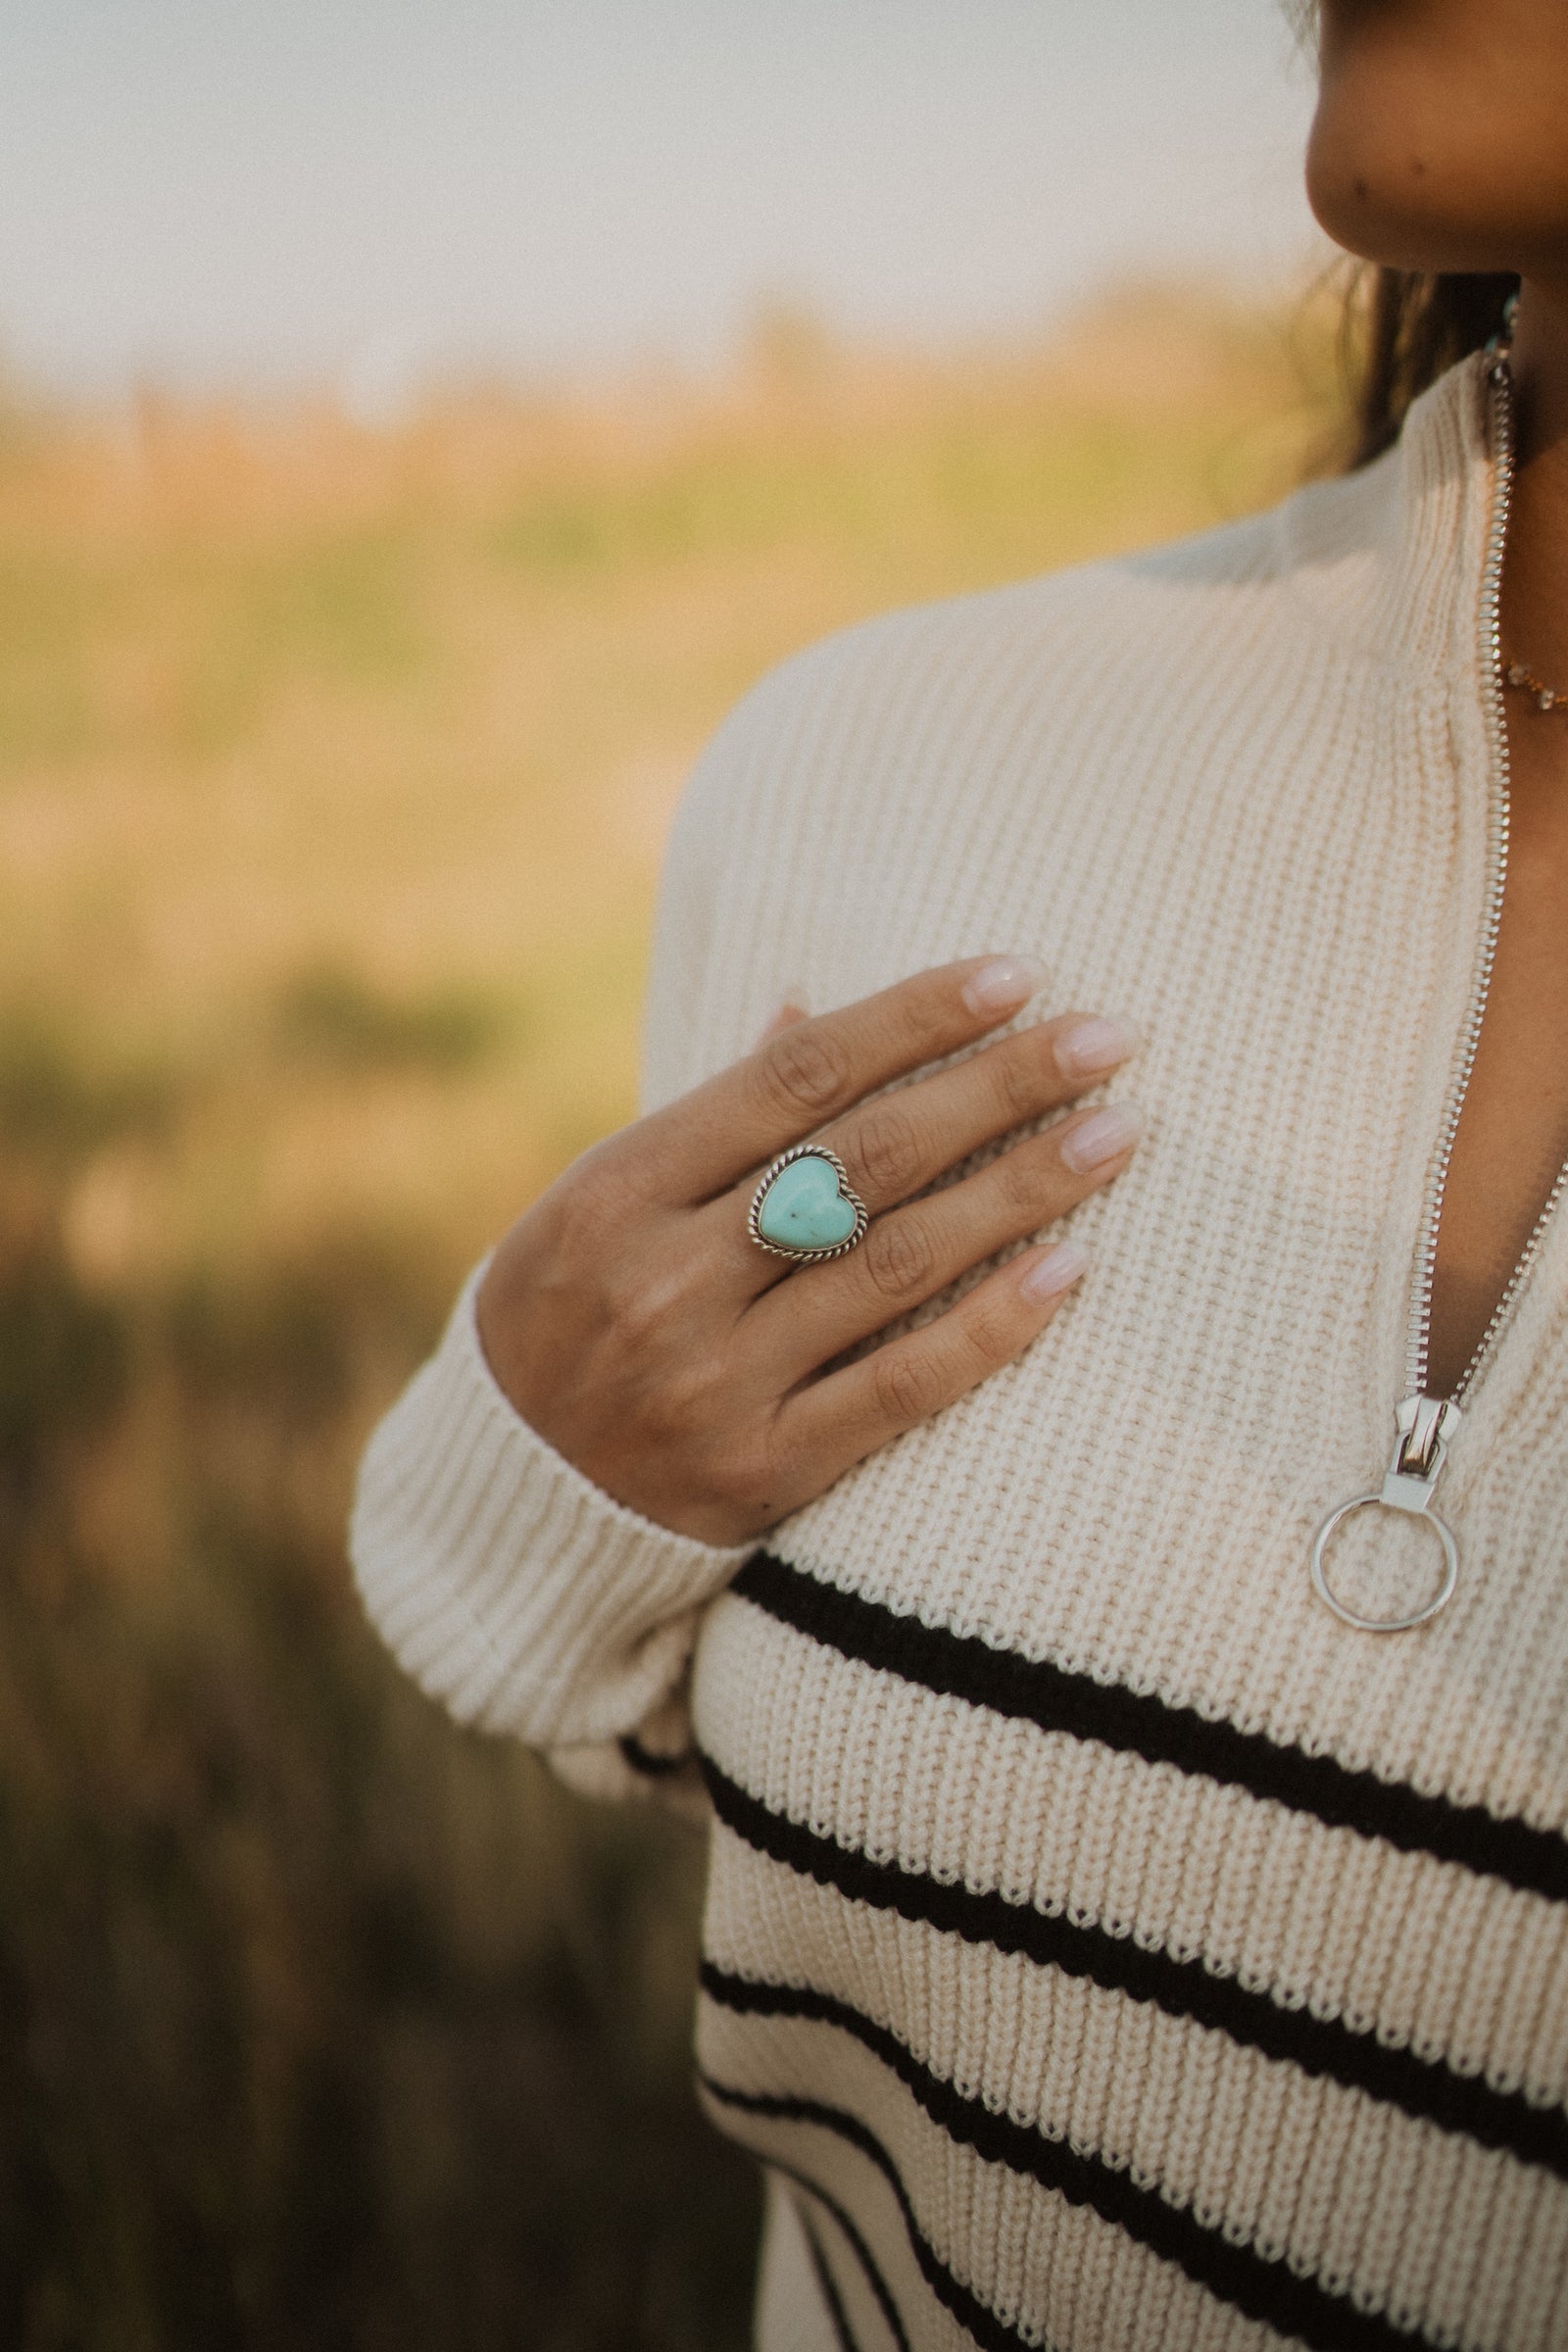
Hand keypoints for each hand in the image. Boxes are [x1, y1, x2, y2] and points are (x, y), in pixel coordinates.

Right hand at [476, 956, 1141, 1544]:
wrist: (506, 1507)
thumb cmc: (563, 1322)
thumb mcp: (596, 1205)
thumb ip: (708, 1118)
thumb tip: (809, 1002)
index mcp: (618, 1190)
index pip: (796, 1078)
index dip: (915, 1018)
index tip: (1019, 976)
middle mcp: (666, 1277)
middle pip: (866, 1159)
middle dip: (998, 1087)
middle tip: (1109, 1038)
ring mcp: (714, 1379)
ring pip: (898, 1263)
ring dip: (1021, 1189)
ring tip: (1116, 1133)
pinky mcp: (761, 1470)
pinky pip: (901, 1387)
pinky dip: (991, 1325)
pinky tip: (1069, 1268)